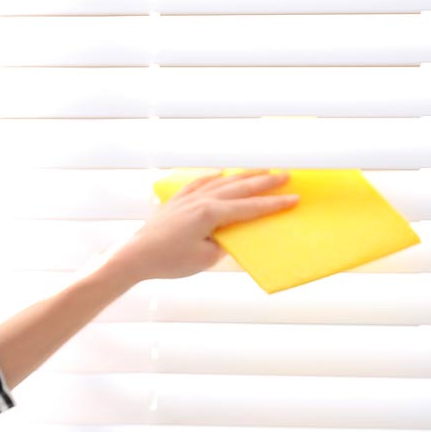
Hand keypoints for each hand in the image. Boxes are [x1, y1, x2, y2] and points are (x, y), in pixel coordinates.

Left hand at [104, 168, 300, 284]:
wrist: (136, 256)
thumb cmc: (169, 261)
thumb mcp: (205, 258)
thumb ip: (224, 242)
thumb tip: (232, 233)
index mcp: (211, 214)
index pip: (250, 207)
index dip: (274, 204)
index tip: (294, 198)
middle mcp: (201, 200)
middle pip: (240, 187)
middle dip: (265, 181)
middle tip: (286, 175)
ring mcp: (188, 197)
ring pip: (222, 181)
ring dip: (244, 176)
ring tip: (262, 170)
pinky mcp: (177, 200)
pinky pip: (200, 183)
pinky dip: (214, 178)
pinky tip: (221, 175)